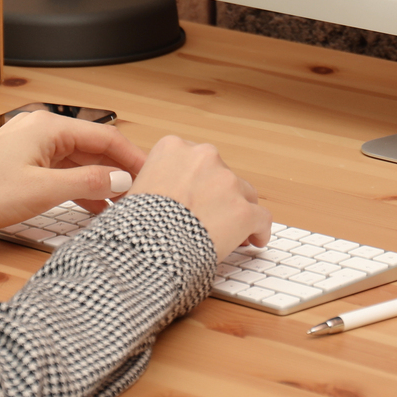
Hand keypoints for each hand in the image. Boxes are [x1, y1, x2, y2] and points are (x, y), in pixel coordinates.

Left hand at [0, 110, 144, 240]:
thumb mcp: (43, 191)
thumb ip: (87, 182)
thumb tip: (122, 179)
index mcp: (49, 126)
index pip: (106, 136)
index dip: (133, 158)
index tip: (152, 176)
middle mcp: (41, 129)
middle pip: (93, 147)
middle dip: (117, 170)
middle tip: (140, 193)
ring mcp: (30, 146)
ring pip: (78, 159)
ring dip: (99, 180)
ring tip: (120, 204)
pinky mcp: (21, 164)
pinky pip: (61, 170)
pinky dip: (78, 185)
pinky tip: (91, 205)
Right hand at [127, 135, 270, 257]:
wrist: (145, 249)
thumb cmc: (135, 225)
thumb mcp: (136, 190)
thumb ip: (156, 183)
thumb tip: (161, 196)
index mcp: (173, 148)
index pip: (196, 160)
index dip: (199, 182)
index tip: (199, 197)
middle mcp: (203, 157)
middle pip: (222, 175)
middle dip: (220, 196)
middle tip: (214, 218)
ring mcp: (226, 183)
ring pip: (245, 194)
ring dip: (238, 210)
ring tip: (235, 232)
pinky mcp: (243, 211)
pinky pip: (261, 218)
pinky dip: (259, 230)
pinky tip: (255, 240)